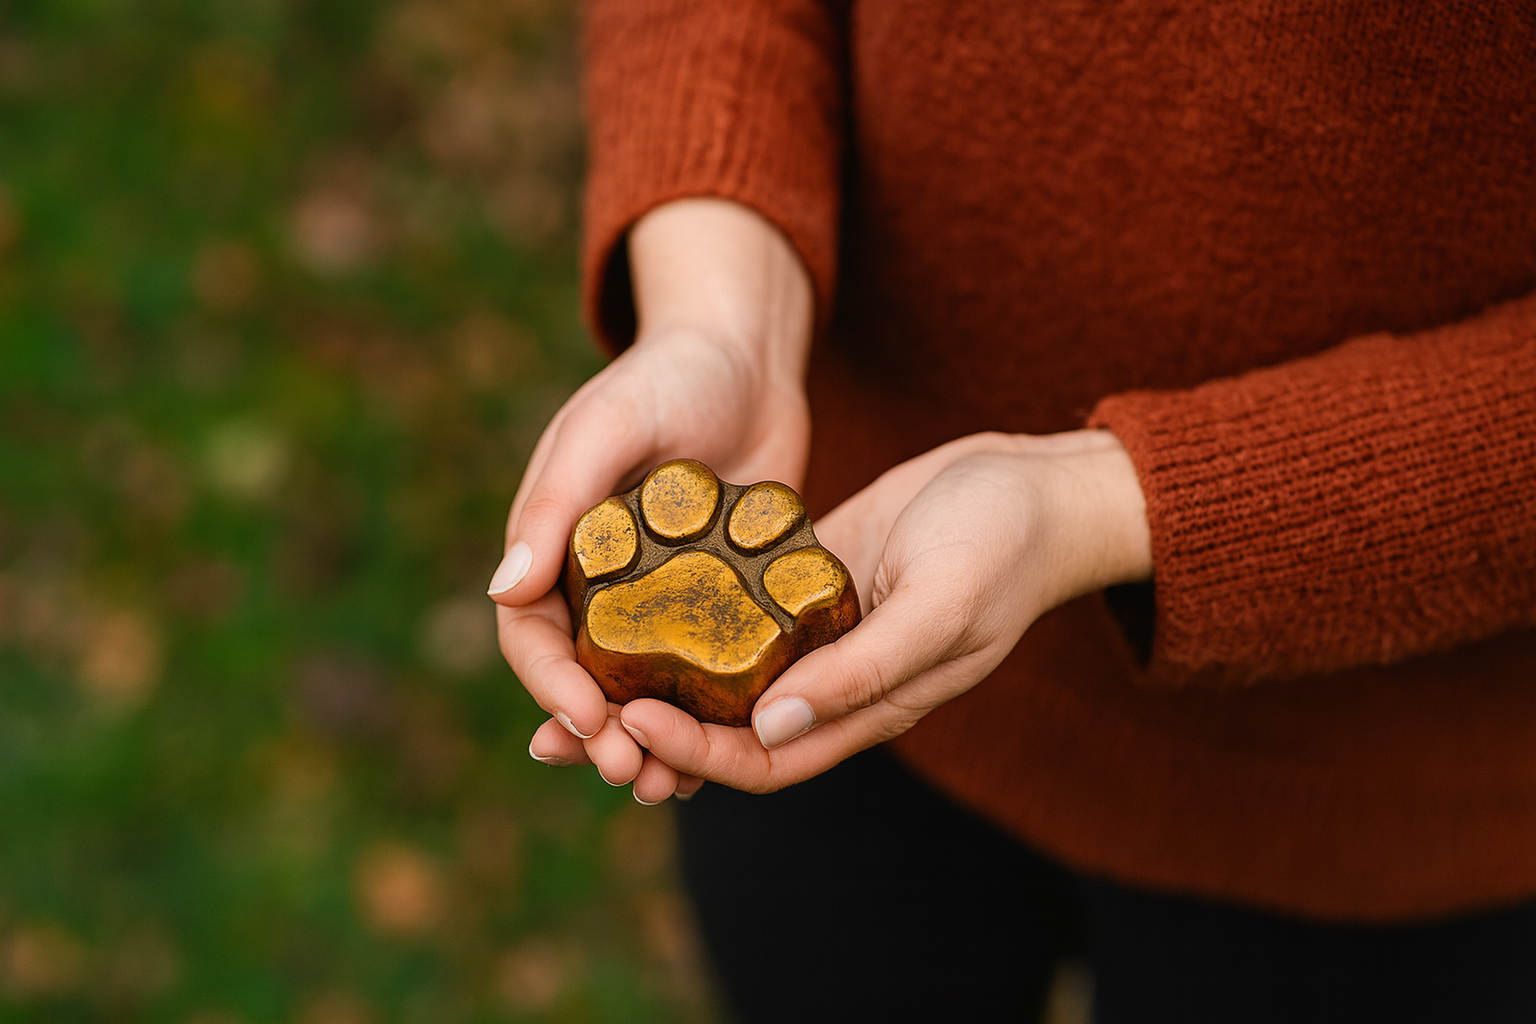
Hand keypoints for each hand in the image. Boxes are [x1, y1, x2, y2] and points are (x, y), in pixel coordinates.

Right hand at [490, 198, 814, 802]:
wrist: (750, 355)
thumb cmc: (670, 375)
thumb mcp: (609, 424)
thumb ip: (557, 501)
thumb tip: (501, 589)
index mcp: (557, 545)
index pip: (533, 633)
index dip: (550, 686)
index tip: (584, 723)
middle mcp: (602, 582)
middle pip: (584, 677)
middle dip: (596, 732)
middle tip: (626, 771)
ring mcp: (663, 596)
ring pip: (641, 688)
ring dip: (646, 741)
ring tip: (664, 786)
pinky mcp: (720, 600)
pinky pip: (706, 669)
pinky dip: (705, 714)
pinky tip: (724, 750)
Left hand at [614, 429, 1152, 792]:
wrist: (1040, 485)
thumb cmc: (1005, 547)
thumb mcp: (940, 605)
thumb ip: (864, 671)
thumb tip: (773, 727)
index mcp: (866, 704)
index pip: (764, 757)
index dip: (694, 752)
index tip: (629, 714)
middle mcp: (833, 679)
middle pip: (727, 728)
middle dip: (651, 732)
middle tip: (569, 718)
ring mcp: (820, 628)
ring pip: (724, 672)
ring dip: (659, 677)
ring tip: (581, 666)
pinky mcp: (810, 575)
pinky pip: (741, 606)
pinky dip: (692, 612)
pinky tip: (635, 591)